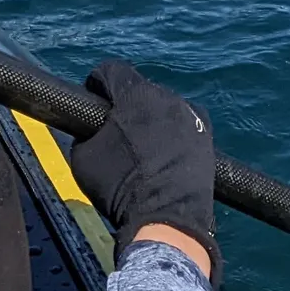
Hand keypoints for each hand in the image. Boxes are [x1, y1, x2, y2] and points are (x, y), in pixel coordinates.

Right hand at [68, 59, 219, 279]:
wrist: (166, 220)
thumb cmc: (119, 187)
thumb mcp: (82, 157)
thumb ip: (86, 130)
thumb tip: (94, 126)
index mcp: (135, 94)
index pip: (111, 70)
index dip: (97, 83)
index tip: (93, 99)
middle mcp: (166, 96)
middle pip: (139, 89)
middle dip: (126, 104)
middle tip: (116, 130)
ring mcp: (190, 115)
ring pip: (163, 107)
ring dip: (150, 118)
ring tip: (143, 147)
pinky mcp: (206, 135)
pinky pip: (182, 124)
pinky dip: (172, 133)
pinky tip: (164, 154)